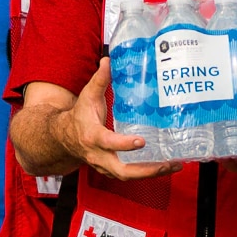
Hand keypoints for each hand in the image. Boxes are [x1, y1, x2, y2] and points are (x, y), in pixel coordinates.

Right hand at [54, 59, 179, 180]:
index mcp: (92, 136)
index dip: (124, 144)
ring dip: (151, 173)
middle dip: (146, 170)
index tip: (141, 142)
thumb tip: (109, 60)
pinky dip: (147, 173)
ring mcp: (104, 166)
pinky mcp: (110, 170)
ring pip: (128, 176)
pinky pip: (130, 175)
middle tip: (167, 163)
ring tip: (173, 165)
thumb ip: (99, 79)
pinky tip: (165, 166)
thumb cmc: (79, 116)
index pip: (108, 143)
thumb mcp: (87, 96)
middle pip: (122, 171)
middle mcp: (98, 155)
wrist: (63, 138)